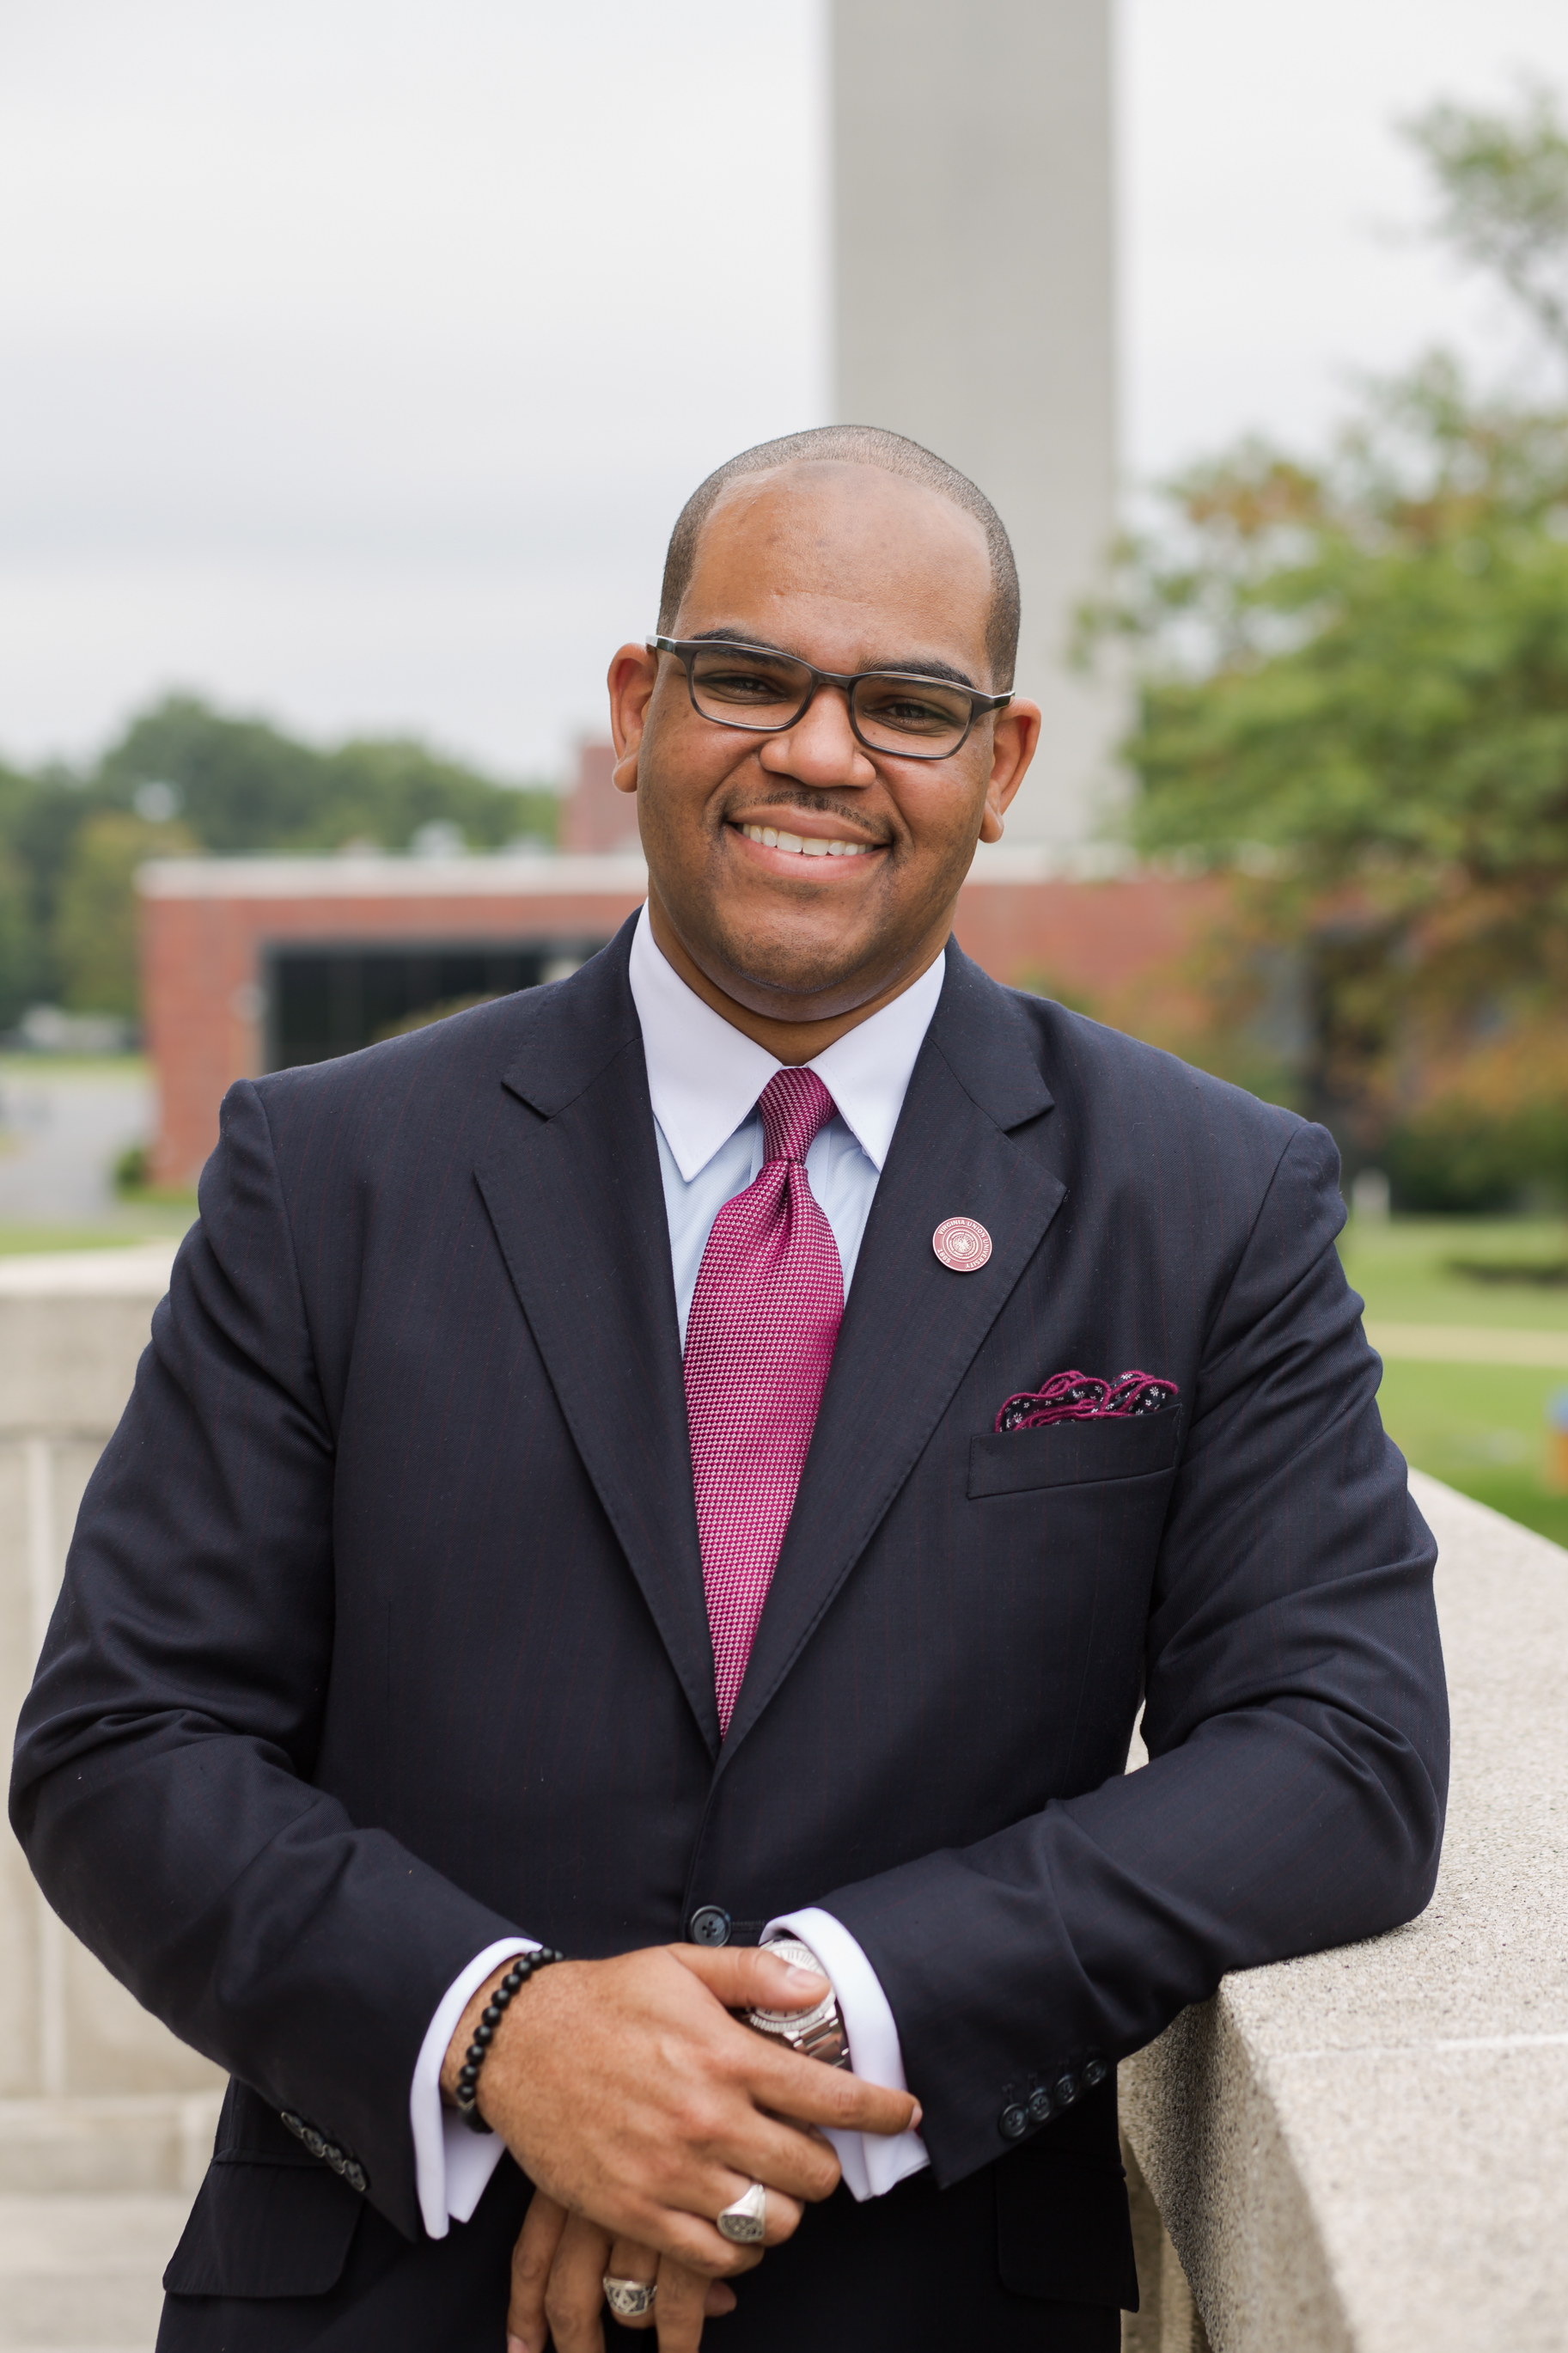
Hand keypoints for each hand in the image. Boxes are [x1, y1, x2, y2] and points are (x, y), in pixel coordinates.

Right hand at [442, 1942, 917, 2330]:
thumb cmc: (604, 2000)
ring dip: (783, 2209)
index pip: (829, 2097)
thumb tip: (816, 1987)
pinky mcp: (634, 2210)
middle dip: (823, 2166)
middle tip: (808, 2151)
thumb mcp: (681, 1965)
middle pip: (811, 2175)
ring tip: (770, 2186)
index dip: (880, 2110)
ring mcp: (670, 2172)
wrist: (516, 2043)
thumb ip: (755, 1975)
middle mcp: (706, 2119)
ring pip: (771, 2223)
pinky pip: (715, 2255)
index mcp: (725, 2056)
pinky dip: (739, 2248)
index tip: (904, 2115)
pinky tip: (734, 2220)